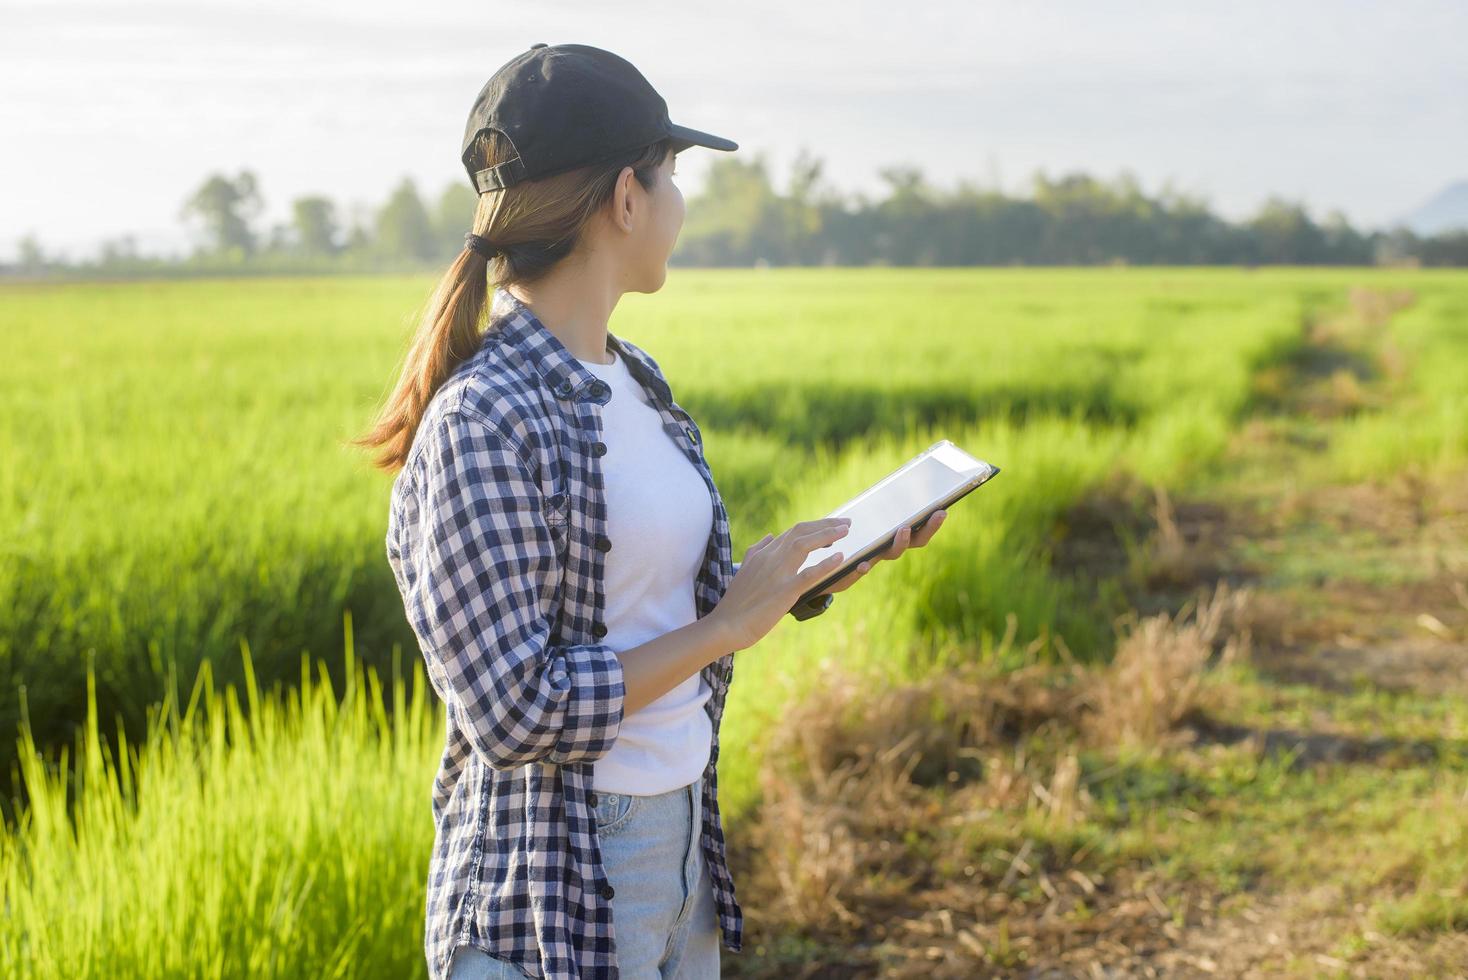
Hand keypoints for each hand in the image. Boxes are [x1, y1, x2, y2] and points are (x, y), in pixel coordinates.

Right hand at [708, 517, 853, 650]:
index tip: (831, 526)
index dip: (814, 526)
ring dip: (826, 535)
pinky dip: (825, 564)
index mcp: (763, 554)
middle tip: (846, 523)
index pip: (792, 532)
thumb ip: (756, 551)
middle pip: (801, 532)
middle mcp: (770, 558)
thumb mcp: (743, 570)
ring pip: (803, 545)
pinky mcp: (784, 591)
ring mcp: (777, 573)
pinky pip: (808, 574)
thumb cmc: (736, 602)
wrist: (726, 625)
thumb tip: (768, 536)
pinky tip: (839, 557)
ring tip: (846, 531)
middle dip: (825, 524)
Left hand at [818, 509, 948, 596]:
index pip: (919, 530)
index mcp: (891, 537)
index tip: (944, 509)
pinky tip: (863, 564)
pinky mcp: (852, 571)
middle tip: (938, 514)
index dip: (932, 523)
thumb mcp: (860, 520)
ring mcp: (873, 559)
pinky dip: (863, 567)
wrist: (821, 569)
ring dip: (899, 542)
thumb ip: (874, 507)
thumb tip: (894, 481)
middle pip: (914, 541)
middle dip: (928, 528)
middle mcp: (887, 549)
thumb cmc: (845, 539)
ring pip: (891, 553)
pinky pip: (860, 572)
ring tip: (903, 529)